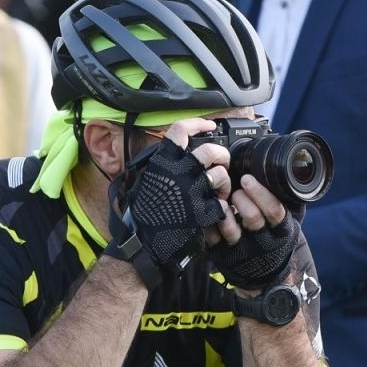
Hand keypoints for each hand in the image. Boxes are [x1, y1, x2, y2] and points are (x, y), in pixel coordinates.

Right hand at [106, 134, 225, 279]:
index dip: (198, 123)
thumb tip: (177, 151)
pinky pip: (221, 203)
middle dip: (222, 155)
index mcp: (162, 162)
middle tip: (221, 163)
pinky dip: (221, 208)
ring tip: (220, 190)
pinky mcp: (199, 212)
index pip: (180, 130)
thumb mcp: (147, 180)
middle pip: (210, 150)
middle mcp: (177, 172)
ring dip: (224, 182)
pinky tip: (214, 212)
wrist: (142, 242)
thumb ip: (162, 164)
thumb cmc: (143, 213)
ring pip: (221, 174)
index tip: (210, 125)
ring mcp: (190, 192)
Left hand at [207, 174, 300, 289]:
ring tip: (223, 200)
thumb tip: (285, 175)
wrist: (264, 276)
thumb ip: (286, 202)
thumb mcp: (287, 223)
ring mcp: (242, 250)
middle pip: (252, 217)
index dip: (261, 193)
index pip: (274, 211)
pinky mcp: (223, 255)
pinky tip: (209, 211)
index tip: (248, 179)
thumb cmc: (273, 238)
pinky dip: (210, 222)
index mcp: (281, 231)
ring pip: (231, 229)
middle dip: (241, 198)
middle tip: (235, 189)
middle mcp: (263, 242)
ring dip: (225, 210)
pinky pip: (212, 237)